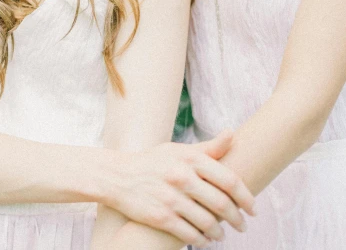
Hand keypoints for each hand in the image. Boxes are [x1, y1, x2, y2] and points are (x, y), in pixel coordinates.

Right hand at [107, 130, 254, 247]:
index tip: (253, 209)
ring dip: (220, 232)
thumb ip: (208, 147)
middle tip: (242, 225)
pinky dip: (202, 240)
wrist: (118, 176)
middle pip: (221, 204)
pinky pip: (190, 235)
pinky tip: (205, 240)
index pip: (228, 180)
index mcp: (190, 158)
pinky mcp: (161, 217)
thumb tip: (232, 134)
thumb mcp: (179, 150)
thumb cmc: (154, 162)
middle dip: (237, 219)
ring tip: (223, 234)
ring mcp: (171, 198)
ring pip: (207, 222)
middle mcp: (182, 176)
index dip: (246, 197)